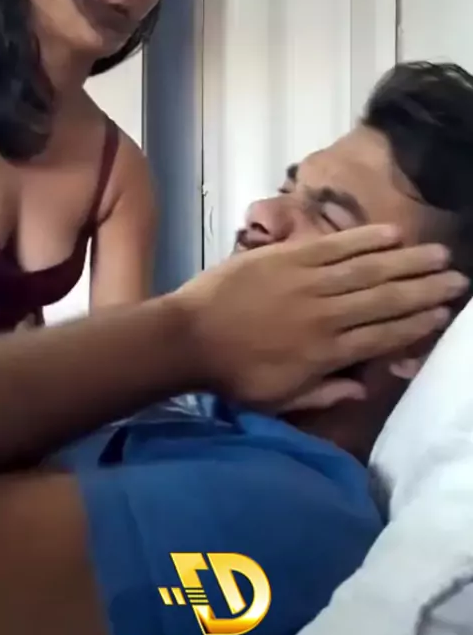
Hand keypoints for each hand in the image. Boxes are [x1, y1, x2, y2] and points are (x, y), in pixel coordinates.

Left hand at [175, 225, 467, 410]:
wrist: (188, 338)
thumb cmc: (233, 375)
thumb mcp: (280, 400)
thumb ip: (325, 394)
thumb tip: (365, 390)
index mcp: (326, 353)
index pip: (383, 336)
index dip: (417, 325)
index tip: (444, 315)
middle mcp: (326, 315)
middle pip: (385, 300)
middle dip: (425, 289)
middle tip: (458, 279)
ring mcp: (308, 282)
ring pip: (367, 270)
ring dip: (406, 261)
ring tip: (438, 254)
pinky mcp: (288, 257)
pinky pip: (334, 246)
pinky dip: (365, 239)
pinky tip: (392, 234)